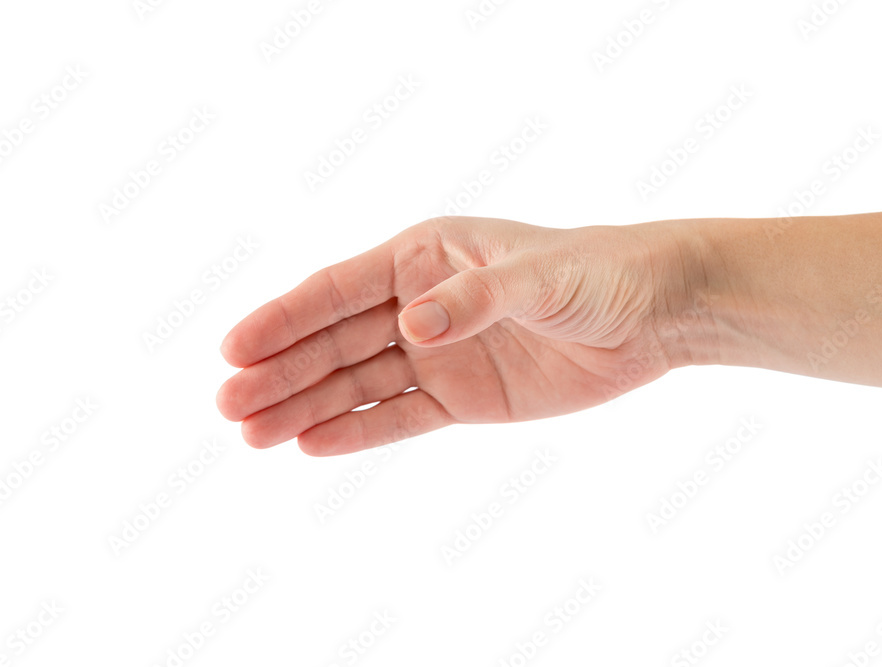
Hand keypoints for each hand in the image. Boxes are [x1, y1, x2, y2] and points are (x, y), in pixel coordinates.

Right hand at [216, 216, 696, 455]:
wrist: (653, 314)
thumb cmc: (597, 273)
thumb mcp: (539, 277)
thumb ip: (475, 299)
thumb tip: (413, 327)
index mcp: (424, 256)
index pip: (336, 290)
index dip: (281, 319)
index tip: (233, 349)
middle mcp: (419, 303)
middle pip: (334, 341)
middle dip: (280, 372)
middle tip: (228, 405)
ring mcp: (438, 353)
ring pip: (357, 383)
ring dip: (305, 407)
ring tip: (252, 435)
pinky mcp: (463, 397)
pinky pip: (400, 415)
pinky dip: (358, 430)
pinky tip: (312, 444)